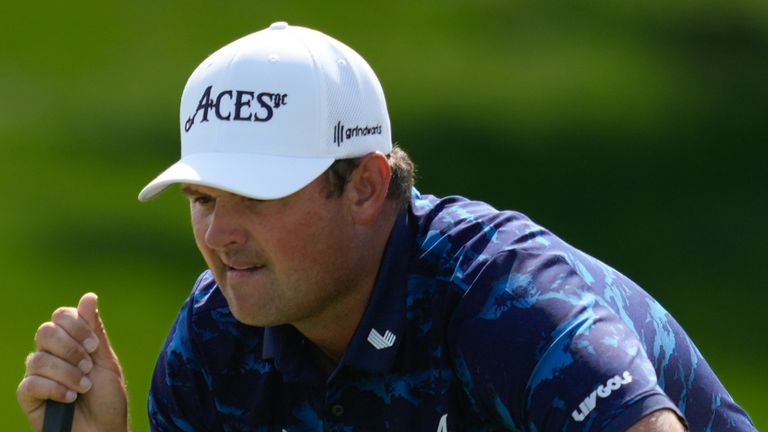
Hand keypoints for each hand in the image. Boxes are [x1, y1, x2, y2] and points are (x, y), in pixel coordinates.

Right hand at [17, 293, 127, 431]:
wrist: (103, 430)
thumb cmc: (107, 398)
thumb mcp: (105, 361)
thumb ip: (94, 330)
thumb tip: (88, 296)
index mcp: (70, 342)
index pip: (61, 315)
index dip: (76, 326)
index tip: (94, 346)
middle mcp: (50, 354)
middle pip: (45, 331)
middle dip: (71, 348)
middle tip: (88, 366)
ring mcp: (37, 375)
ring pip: (38, 358)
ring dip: (67, 373)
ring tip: (84, 387)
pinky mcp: (28, 396)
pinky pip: (30, 383)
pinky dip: (55, 389)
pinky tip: (70, 398)